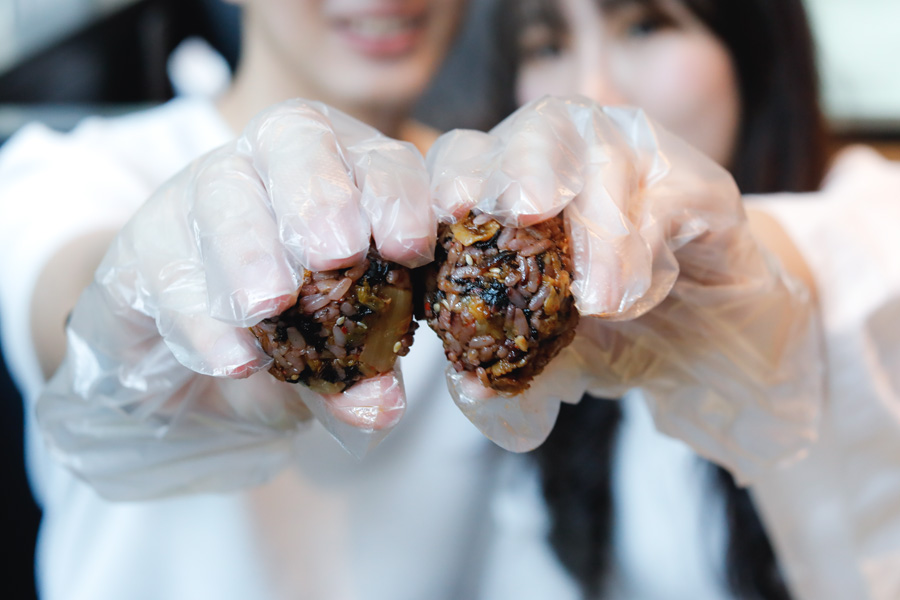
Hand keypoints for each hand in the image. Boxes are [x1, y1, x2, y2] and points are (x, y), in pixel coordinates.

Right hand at [36, 100, 433, 498]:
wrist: (196, 347)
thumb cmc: (291, 329)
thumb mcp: (336, 357)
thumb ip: (361, 375)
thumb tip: (380, 407)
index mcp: (351, 179)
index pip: (384, 161)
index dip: (401, 195)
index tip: (410, 249)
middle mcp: (280, 166)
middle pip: (299, 136)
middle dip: (321, 195)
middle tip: (336, 255)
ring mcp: (208, 190)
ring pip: (224, 186)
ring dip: (249, 246)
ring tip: (268, 307)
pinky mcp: (149, 236)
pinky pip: (166, 257)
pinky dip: (197, 311)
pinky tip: (229, 356)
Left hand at [427, 96, 821, 480]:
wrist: (713, 350)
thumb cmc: (615, 338)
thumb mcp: (550, 363)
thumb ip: (507, 379)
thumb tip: (467, 391)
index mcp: (513, 186)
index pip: (466, 159)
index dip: (443, 183)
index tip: (437, 225)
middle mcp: (573, 157)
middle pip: (536, 128)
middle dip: (518, 166)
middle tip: (519, 213)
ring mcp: (640, 160)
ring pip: (606, 151)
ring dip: (595, 228)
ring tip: (597, 302)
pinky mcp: (700, 186)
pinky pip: (669, 197)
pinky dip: (646, 246)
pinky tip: (633, 296)